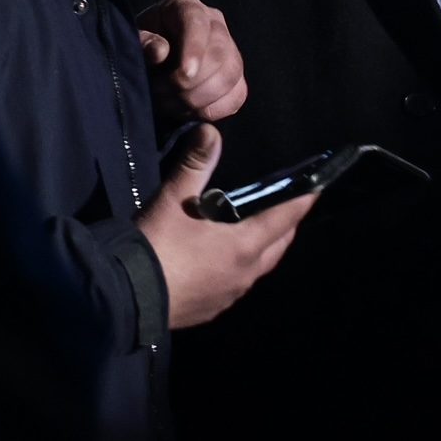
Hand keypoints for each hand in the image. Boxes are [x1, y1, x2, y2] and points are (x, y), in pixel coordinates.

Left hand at [137, 0, 246, 123]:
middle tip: (159, 94)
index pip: (197, 23)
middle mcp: (215, 24)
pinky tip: (188, 111)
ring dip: (197, 99)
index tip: (183, 75)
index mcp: (186, 7)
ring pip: (230, 76)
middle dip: (189, 83)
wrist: (151, 66)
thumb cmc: (141, 48)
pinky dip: (213, 109)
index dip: (194, 49)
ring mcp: (230, 50)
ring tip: (169, 104)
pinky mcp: (236, 78)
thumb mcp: (134, 40)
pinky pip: (237, 95)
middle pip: (219, 54)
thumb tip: (160, 52)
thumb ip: (143, 43)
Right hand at [137, 123, 314, 328]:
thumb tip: (210, 132)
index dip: (302, 200)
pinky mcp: (211, 309)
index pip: (285, 218)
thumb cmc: (155, 247)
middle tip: (285, 204)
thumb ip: (195, 165)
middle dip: (285, 225)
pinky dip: (240, 266)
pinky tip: (222, 258)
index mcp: (243, 246)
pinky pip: (237, 284)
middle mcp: (244, 274)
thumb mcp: (173, 201)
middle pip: (277, 246)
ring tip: (255, 228)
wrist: (122, 299)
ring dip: (263, 247)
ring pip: (258, 267)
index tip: (318, 187)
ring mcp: (229, 296)